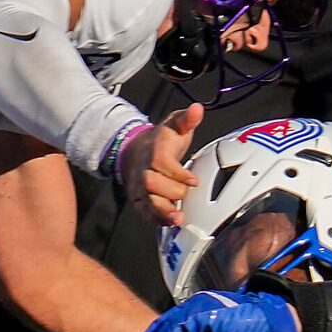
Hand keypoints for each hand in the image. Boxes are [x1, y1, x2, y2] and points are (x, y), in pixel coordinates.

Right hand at [121, 103, 202, 225]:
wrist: (133, 151)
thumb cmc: (160, 141)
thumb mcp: (174, 125)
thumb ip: (187, 119)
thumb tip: (198, 108)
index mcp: (154, 150)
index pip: (160, 162)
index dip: (177, 173)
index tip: (193, 180)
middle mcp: (143, 169)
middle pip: (151, 183)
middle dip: (171, 191)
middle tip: (187, 193)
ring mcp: (139, 186)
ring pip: (146, 201)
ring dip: (162, 212)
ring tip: (179, 219)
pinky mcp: (139, 200)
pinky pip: (144, 213)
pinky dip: (157, 220)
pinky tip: (170, 223)